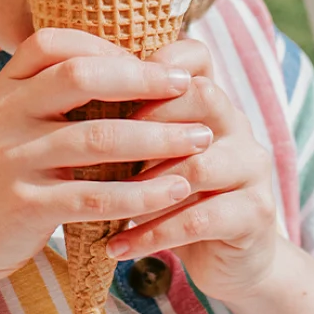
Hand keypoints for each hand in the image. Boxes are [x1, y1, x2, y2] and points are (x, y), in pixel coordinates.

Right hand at [0, 29, 206, 278]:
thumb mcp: (11, 123)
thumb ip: (50, 96)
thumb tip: (125, 65)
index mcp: (5, 88)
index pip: (54, 44)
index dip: (107, 46)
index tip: (153, 61)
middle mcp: (5, 116)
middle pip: (81, 78)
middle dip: (144, 80)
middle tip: (190, 88)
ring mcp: (12, 160)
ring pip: (97, 138)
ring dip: (158, 138)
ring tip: (201, 140)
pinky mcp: (26, 206)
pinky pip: (95, 196)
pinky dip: (142, 193)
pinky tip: (175, 191)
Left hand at [104, 39, 279, 304]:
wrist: (226, 257)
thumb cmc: (170, 194)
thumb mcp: (148, 152)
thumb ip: (124, 122)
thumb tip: (58, 94)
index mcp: (210, 99)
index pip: (193, 56)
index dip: (150, 65)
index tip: (100, 87)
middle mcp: (237, 124)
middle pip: (202, 97)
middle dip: (145, 122)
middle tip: (94, 148)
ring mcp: (251, 167)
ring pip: (198, 164)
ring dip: (142, 187)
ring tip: (99, 204)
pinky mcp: (254, 214)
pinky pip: (200, 219)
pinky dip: (152, 234)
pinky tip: (116, 246)